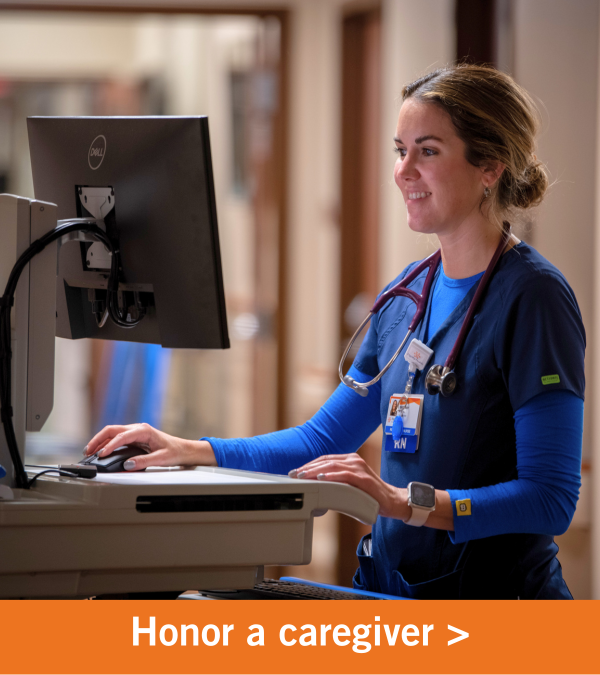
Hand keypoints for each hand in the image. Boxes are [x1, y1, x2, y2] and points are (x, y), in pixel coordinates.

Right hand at [83, 423, 216, 470]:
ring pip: (112, 432)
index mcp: (144, 430)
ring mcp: (135, 432)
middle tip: (88, 451)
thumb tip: (128, 465)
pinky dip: (106, 442)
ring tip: (90, 451)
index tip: (101, 454)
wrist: (183, 449)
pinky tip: (101, 450)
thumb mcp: (161, 458)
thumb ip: (144, 462)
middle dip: (98, 439)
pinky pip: (117, 437)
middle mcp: (138, 428)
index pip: (122, 436)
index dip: (110, 445)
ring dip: (100, 440)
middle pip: (112, 430)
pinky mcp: (134, 437)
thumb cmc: (175, 451)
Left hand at [289, 453, 409, 519]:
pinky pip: (345, 475)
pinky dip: (332, 476)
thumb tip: (315, 488)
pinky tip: (322, 478)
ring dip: (315, 471)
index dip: (309, 465)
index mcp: (349, 460)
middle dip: (308, 467)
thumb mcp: (349, 485)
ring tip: (303, 476)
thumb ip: (336, 483)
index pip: (324, 459)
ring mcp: (359, 468)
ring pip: (332, 465)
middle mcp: (353, 460)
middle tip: (294, 474)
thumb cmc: (370, 495)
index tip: (296, 471)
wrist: (391, 501)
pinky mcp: (364, 478)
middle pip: (326, 461)